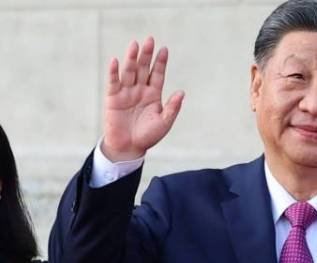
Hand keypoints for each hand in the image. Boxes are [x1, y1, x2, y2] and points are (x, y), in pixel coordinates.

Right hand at [102, 36, 184, 161]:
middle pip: (144, 69)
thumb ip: (172, 107)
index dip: (161, 62)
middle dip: (146, 55)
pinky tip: (116, 61)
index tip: (164, 49)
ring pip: (129, 72)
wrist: (130, 147)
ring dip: (132, 59)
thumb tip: (182, 92)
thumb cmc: (148, 135)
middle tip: (150, 40)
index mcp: (154, 94)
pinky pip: (114, 82)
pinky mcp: (113, 98)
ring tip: (135, 45)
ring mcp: (126, 92)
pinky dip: (114, 72)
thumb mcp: (164, 122)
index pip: (158, 74)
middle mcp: (140, 90)